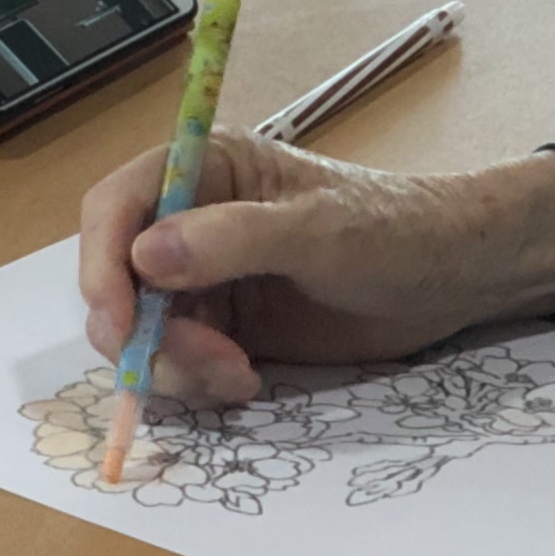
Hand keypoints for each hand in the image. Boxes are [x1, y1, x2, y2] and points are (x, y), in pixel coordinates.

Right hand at [76, 138, 554, 403]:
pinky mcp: (224, 330)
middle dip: (142, 332)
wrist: (455, 279)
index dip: (99, 264)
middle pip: (115, 281)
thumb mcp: (319, 231)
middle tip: (198, 365)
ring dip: (173, 366)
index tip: (120, 323)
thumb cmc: (396, 231)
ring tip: (237, 375)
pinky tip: (246, 382)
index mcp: (204, 172)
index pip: (115, 209)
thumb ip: (233, 239)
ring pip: (141, 332)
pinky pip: (177, 364)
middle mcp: (190, 223)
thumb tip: (144, 256)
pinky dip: (196, 383)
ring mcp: (205, 281)